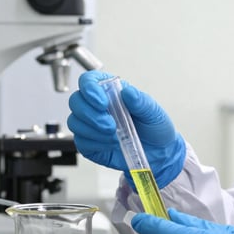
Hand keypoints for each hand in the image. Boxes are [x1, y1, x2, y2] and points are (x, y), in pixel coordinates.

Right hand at [67, 70, 185, 187]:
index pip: (89, 81)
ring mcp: (91, 125)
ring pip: (74, 122)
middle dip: (91, 114)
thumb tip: (128, 92)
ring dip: (93, 131)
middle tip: (111, 125)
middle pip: (76, 101)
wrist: (159, 153)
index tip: (102, 102)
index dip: (89, 88)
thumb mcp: (154, 112)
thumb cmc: (155, 128)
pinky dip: (95, 144)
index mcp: (111, 91)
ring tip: (115, 136)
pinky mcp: (90, 144)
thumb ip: (141, 102)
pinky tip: (111, 144)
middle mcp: (97, 106)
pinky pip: (81, 142)